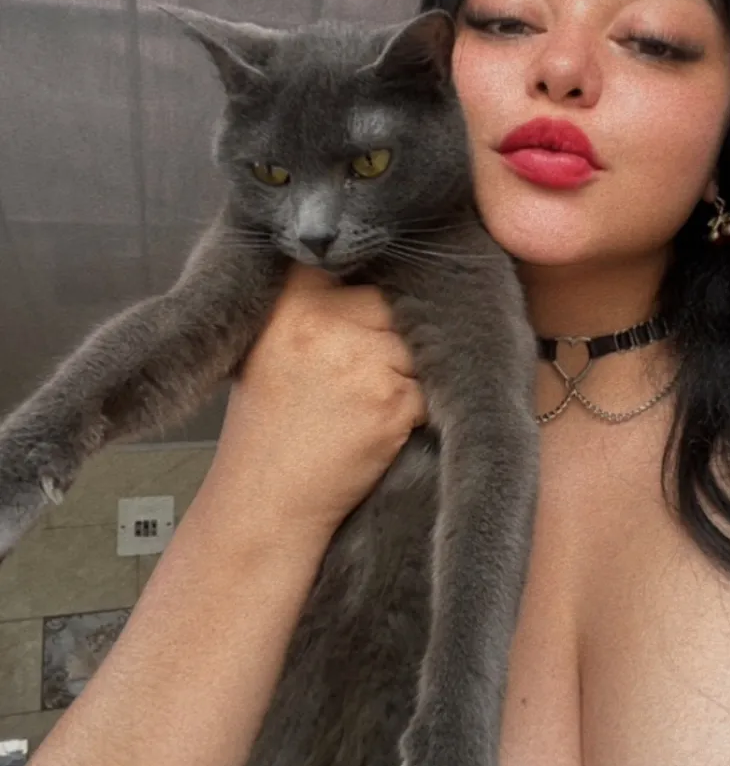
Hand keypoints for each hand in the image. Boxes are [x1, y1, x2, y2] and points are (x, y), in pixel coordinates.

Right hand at [202, 264, 426, 538]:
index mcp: (290, 299)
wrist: (264, 501)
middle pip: (393, 304)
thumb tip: (382, 269)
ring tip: (365, 403)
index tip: (375, 302)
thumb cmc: (270, 425)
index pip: (357, 264)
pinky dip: (414, 408)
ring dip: (407, 373)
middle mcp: (323, 321)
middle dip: (391, 334)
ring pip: (417, 345)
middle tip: (363, 372)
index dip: (372, 286)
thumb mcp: (271, 343)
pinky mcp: (391, 399)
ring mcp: (360, 359)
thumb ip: (316, 302)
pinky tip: (376, 426)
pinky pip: (429, 387)